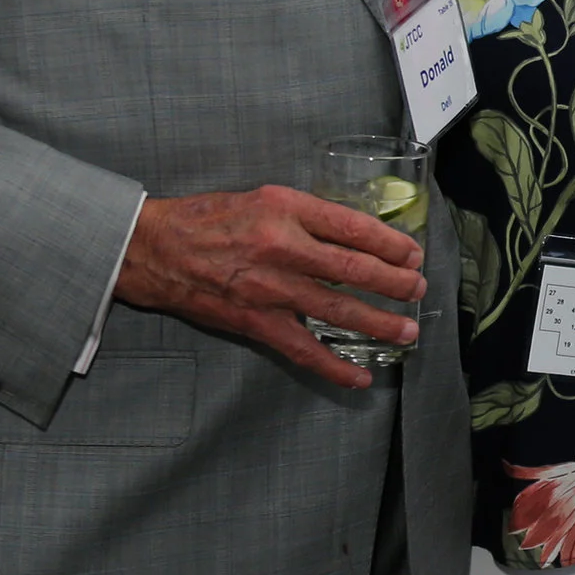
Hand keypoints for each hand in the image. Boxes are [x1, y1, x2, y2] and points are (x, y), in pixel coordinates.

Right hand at [113, 186, 425, 389]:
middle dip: (394, 281)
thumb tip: (356, 235)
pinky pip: (303, 349)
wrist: (155, 248)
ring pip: (337, 309)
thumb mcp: (264, 198)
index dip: (390, 243)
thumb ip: (308, 215)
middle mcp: (282, 247)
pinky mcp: (255, 322)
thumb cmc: (209, 218)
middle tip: (418, 288)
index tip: (411, 252)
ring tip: (407, 329)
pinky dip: (334, 365)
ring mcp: (270, 289)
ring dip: (379, 322)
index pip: (353, 227)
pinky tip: (360, 376)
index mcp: (286, 209)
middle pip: (354, 268)